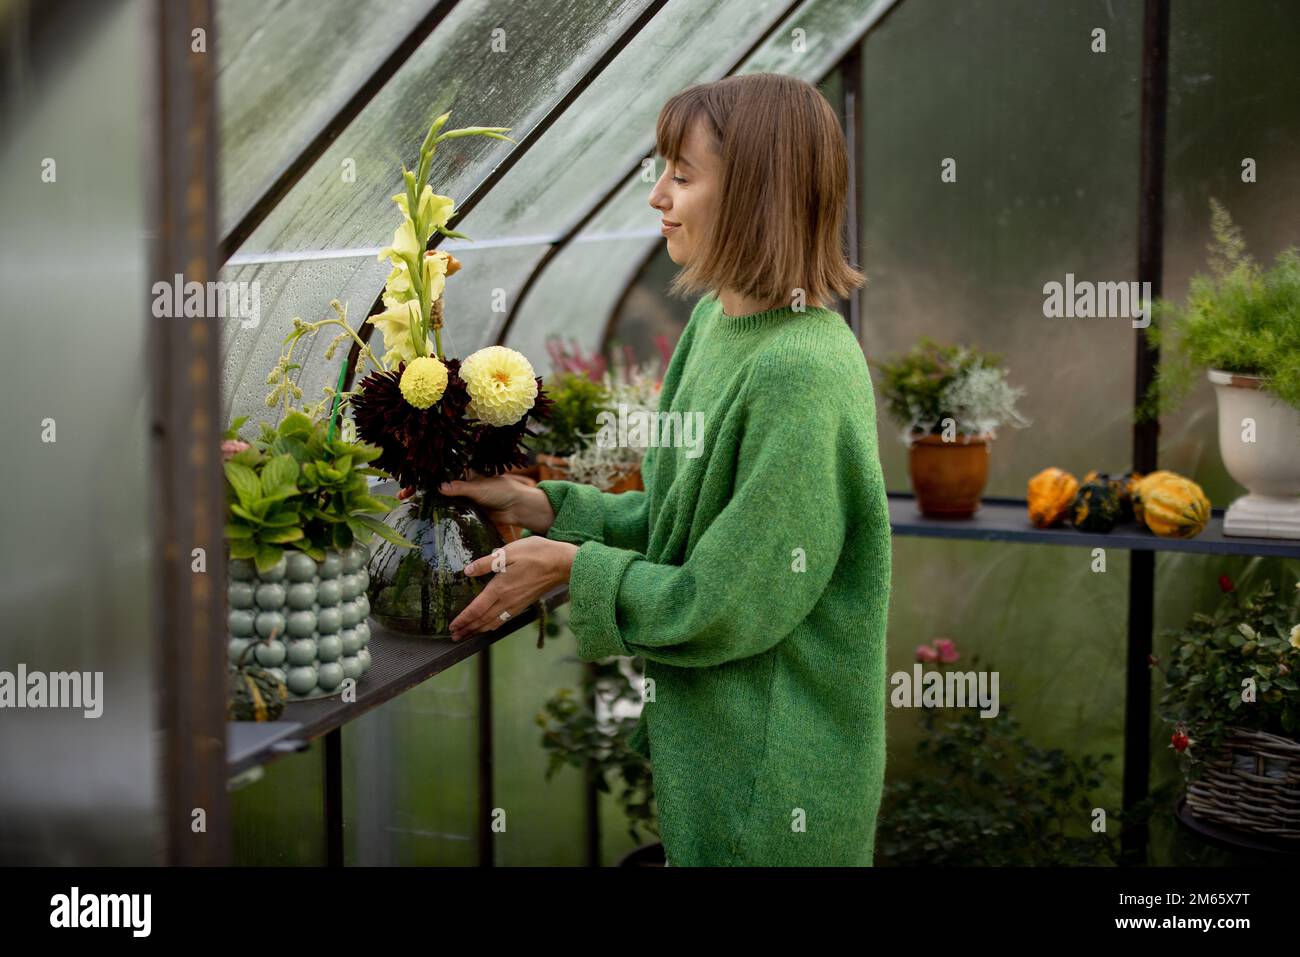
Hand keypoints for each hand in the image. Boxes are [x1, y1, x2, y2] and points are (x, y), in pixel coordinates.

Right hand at [399, 470, 556, 533]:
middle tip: (401, 496)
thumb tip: (440, 487)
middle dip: (418, 488)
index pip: (439, 470)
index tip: (409, 480)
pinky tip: (422, 514)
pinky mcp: (463, 509)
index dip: (423, 474)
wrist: (517, 508)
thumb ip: (460, 488)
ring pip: (437, 496)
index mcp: (463, 470)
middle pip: (434, 483)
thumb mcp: (480, 488)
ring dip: (423, 500)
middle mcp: (459, 481)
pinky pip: (445, 510)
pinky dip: (434, 511)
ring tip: (405, 504)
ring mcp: (460, 495)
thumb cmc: (502, 491)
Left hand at [448, 537, 578, 640]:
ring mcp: (516, 604)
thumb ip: (486, 563)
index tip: (452, 626)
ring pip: (493, 623)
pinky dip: (493, 626)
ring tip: (468, 634)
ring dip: (478, 630)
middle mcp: (506, 601)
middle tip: (455, 636)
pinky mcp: (524, 604)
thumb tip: (467, 571)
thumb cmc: (537, 553)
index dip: (463, 619)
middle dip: (467, 629)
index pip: (476, 609)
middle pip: (482, 620)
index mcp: (499, 588)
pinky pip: (504, 620)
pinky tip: (490, 626)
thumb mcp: (509, 551)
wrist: (562, 564)